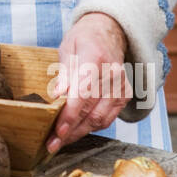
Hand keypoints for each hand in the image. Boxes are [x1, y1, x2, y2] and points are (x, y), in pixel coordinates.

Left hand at [47, 13, 130, 153]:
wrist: (110, 31)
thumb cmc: (84, 38)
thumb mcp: (67, 48)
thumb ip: (63, 74)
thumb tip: (56, 98)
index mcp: (94, 59)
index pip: (82, 94)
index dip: (69, 116)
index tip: (57, 132)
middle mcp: (112, 75)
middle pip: (90, 111)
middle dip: (70, 131)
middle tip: (51, 145)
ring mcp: (121, 86)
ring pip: (100, 119)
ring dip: (79, 133)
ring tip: (61, 142)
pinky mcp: (125, 95)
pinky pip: (108, 118)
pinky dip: (92, 127)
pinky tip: (76, 131)